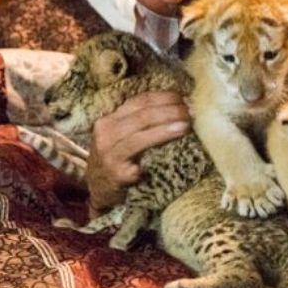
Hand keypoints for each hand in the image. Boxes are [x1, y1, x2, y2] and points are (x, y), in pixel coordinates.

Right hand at [86, 90, 190, 213]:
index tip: (183, 98)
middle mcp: (106, 134)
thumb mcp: (120, 135)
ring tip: (185, 126)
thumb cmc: (116, 159)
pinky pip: (138, 165)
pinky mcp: (117, 175)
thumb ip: (140, 121)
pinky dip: (153, 157)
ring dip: (165, 130)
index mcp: (110, 119)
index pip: (140, 101)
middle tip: (189, 113)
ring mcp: (110, 155)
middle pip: (142, 116)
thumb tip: (177, 107)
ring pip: (140, 138)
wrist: (97, 189)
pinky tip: (170, 154)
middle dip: (169, 111)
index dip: (164, 97)